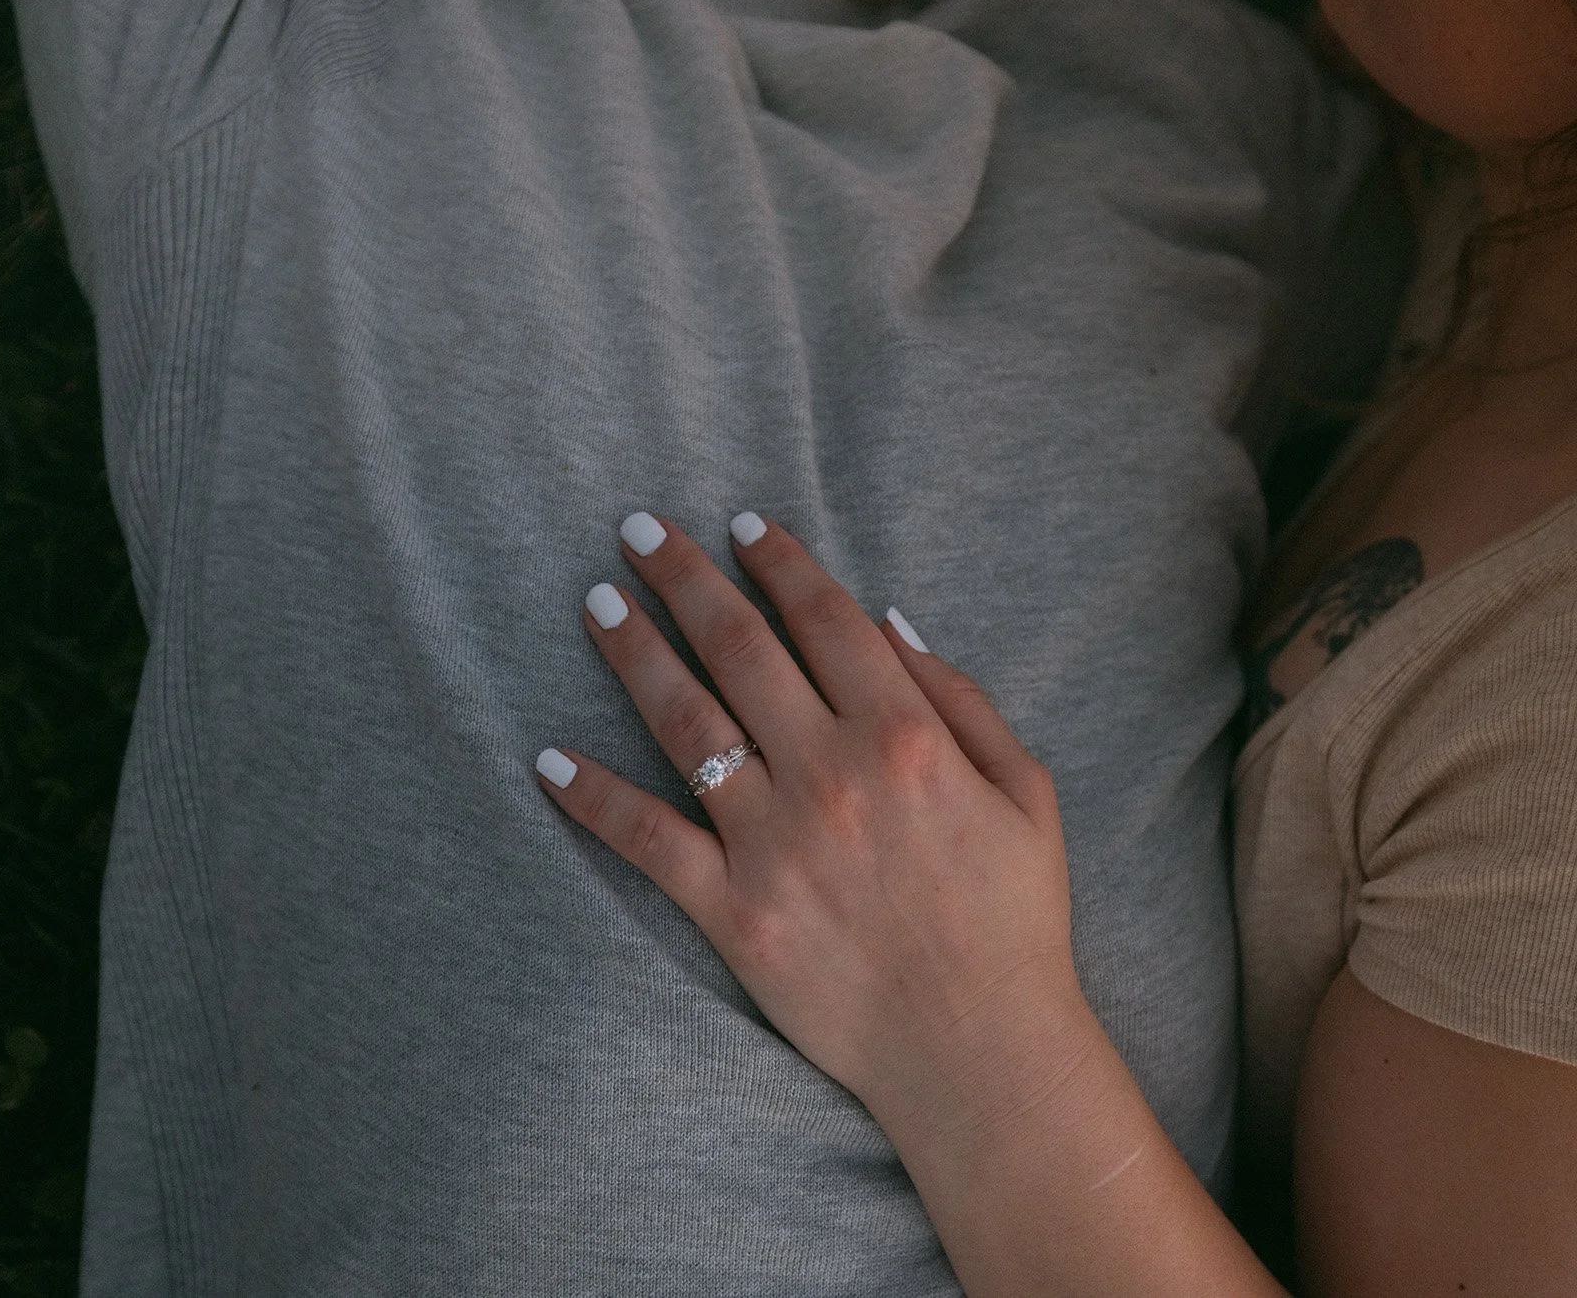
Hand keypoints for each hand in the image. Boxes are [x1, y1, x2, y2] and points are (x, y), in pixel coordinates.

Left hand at [535, 512, 1095, 1131]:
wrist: (980, 1050)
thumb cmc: (1015, 919)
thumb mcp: (1028, 792)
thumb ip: (963, 698)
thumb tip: (891, 621)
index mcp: (907, 736)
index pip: (825, 620)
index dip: (779, 562)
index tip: (741, 525)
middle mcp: (833, 774)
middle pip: (740, 648)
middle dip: (685, 578)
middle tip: (638, 531)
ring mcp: (775, 842)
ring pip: (686, 721)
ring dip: (634, 653)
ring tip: (597, 603)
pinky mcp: (734, 910)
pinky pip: (648, 839)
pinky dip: (593, 796)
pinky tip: (549, 757)